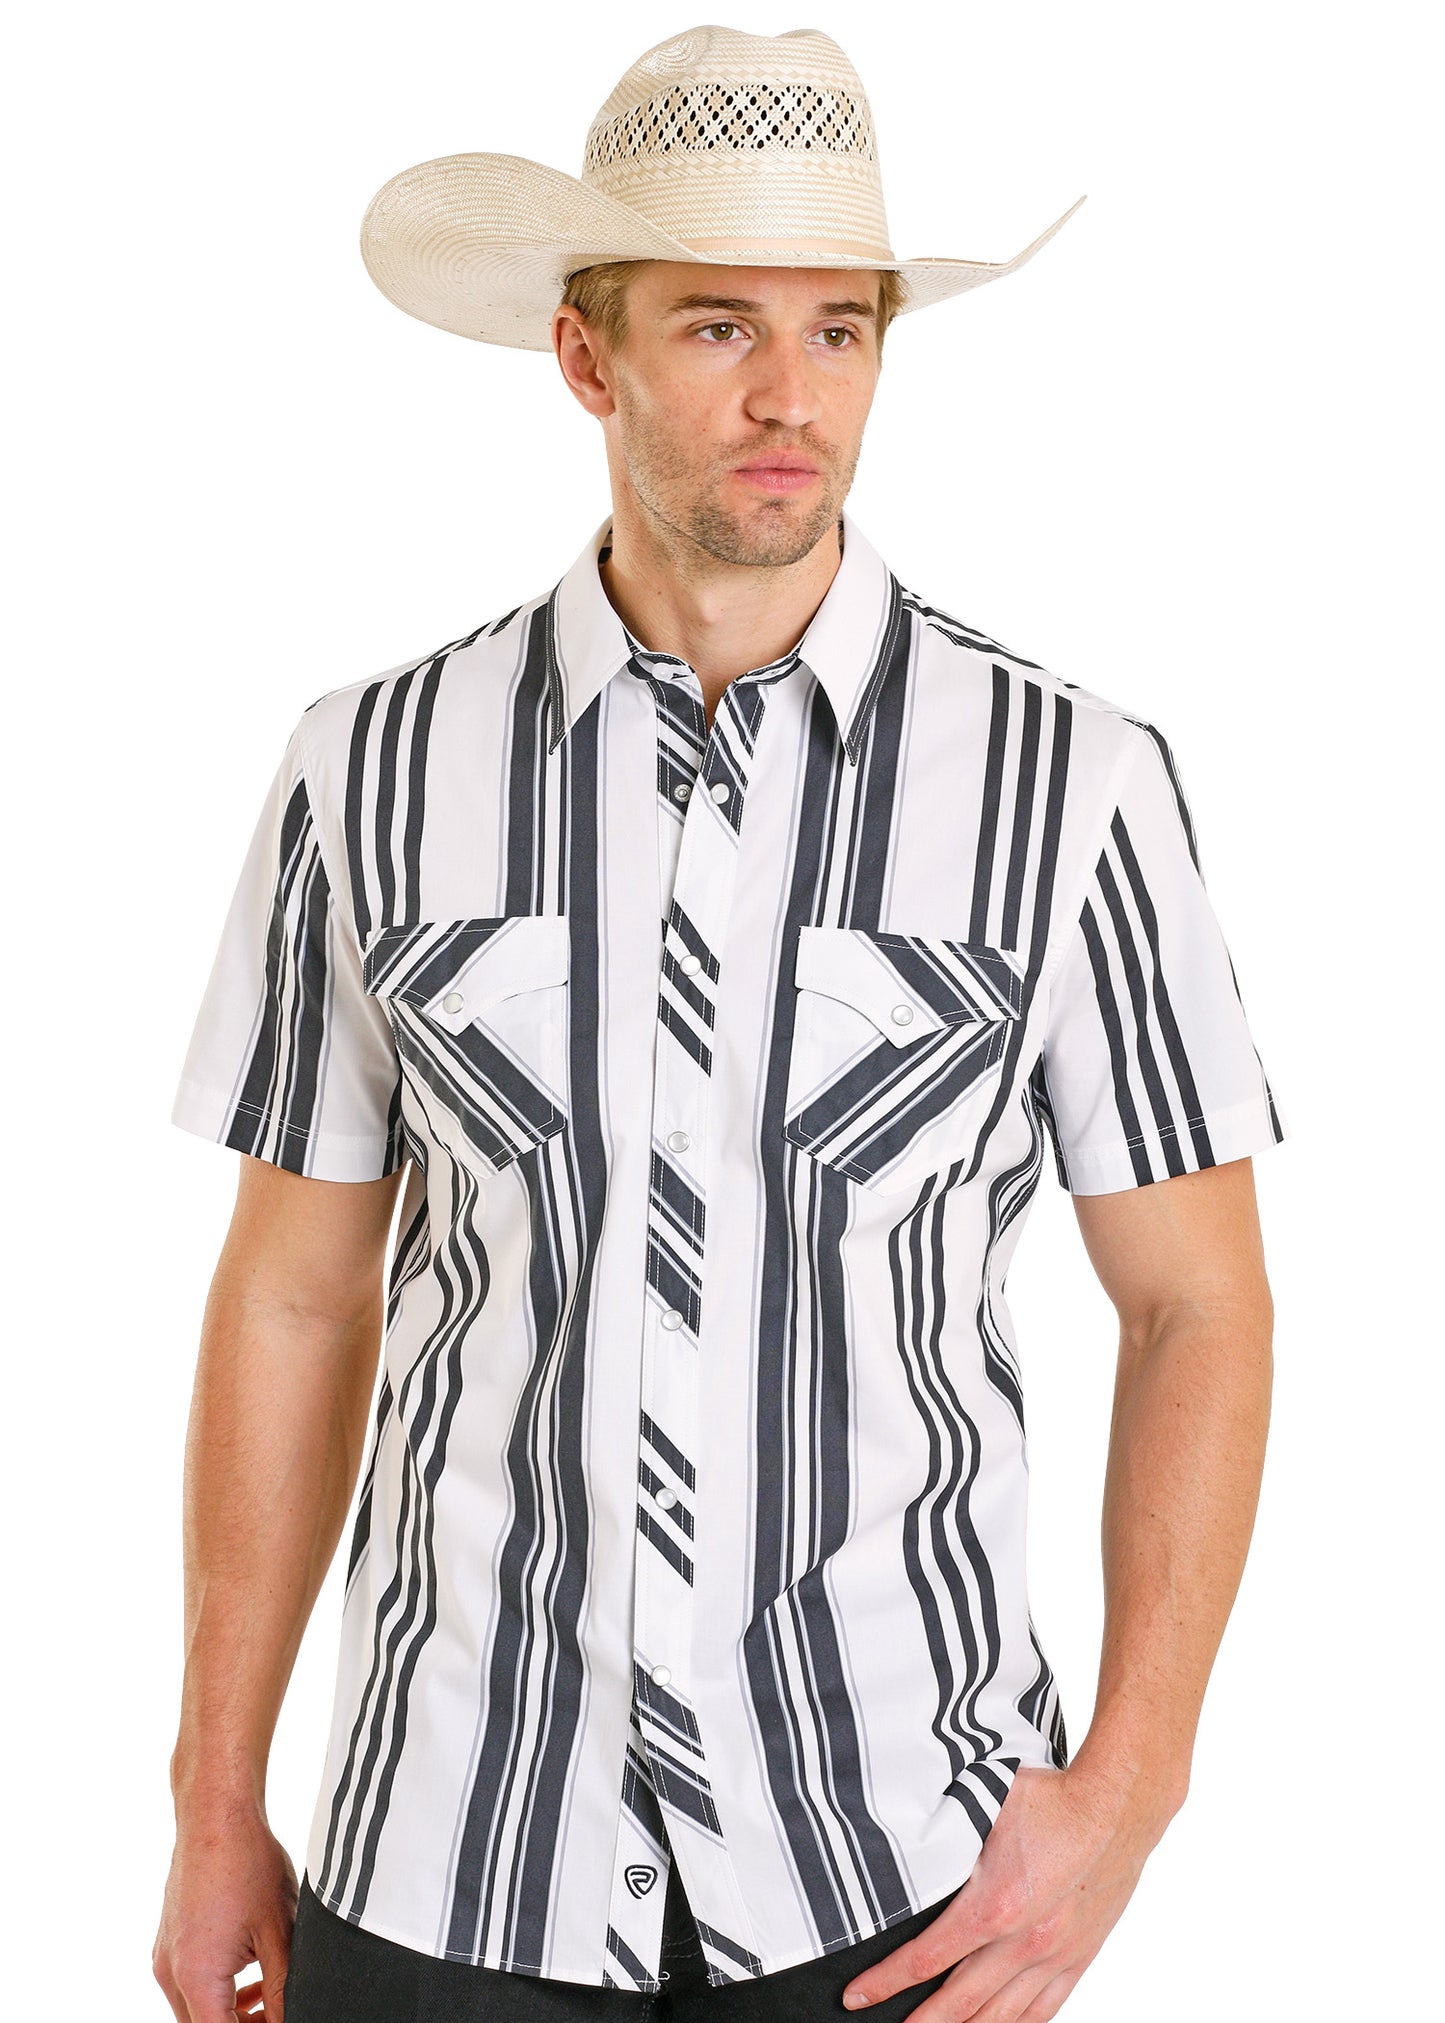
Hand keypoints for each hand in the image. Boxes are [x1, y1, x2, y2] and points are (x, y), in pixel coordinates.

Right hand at [153, 1802, 298, 2020]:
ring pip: (195, 2010)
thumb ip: (284, 1987)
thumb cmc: (248, 1863)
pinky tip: (250, 1979)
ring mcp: (165, 1957)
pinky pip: (189, 1984)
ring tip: (271, 2002)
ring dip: (230, 2016)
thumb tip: (291, 2016)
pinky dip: (217, 1993)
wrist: (215, 1815)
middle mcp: (172, 1973)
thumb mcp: (279, 1931)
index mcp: (198, 1977)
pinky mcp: (168, 1941)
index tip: (278, 2020)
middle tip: (280, 2015)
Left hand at [840, 1762, 1164, 2019]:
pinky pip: (1043, 2010)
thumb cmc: (1051, 1798)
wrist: (1118, 1806)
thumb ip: (946, 1830)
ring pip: (1001, 2016)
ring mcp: (1055, 1956)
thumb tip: (901, 1831)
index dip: (887, 1981)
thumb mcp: (985, 1805)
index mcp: (994, 1905)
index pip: (927, 1958)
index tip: (857, 1995)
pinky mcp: (1079, 1957)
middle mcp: (1025, 1942)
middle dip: (919, 2022)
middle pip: (959, 2003)